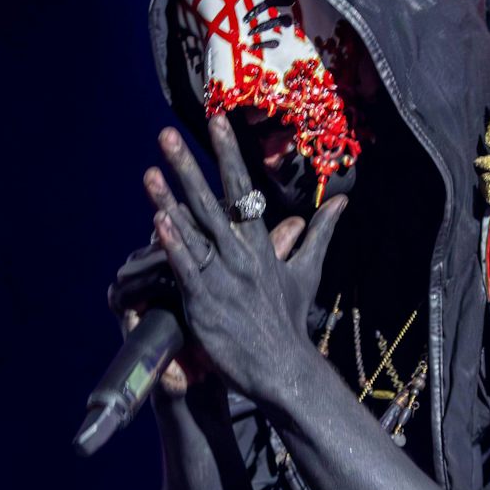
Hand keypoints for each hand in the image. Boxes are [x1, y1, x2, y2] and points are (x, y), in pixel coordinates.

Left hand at [145, 114, 345, 401]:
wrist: (285, 369)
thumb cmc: (291, 322)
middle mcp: (241, 255)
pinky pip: (187, 268)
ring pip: (194, 230)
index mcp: (261, 244)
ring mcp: (223, 277)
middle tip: (167, 134)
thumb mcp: (308, 272)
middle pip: (212, 201)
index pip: (242, 189)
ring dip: (170, 199)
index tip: (215, 120)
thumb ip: (320, 234)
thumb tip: (340, 204)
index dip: (227, 153)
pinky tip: (157, 222)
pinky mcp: (206, 302)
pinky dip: (174, 244)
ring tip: (149, 170)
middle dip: (189, 166)